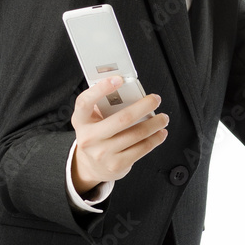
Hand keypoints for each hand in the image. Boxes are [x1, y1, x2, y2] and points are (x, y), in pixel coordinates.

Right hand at [70, 76, 168, 193]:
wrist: (91, 166)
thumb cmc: (96, 135)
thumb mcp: (92, 119)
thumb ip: (105, 104)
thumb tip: (129, 90)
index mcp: (81, 121)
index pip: (85, 102)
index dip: (101, 88)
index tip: (119, 79)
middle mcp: (89, 138)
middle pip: (122, 118)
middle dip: (144, 106)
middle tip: (155, 99)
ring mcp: (103, 153)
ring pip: (136, 134)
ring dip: (155, 123)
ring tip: (162, 118)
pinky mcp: (116, 165)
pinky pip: (142, 149)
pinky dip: (155, 139)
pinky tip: (160, 133)